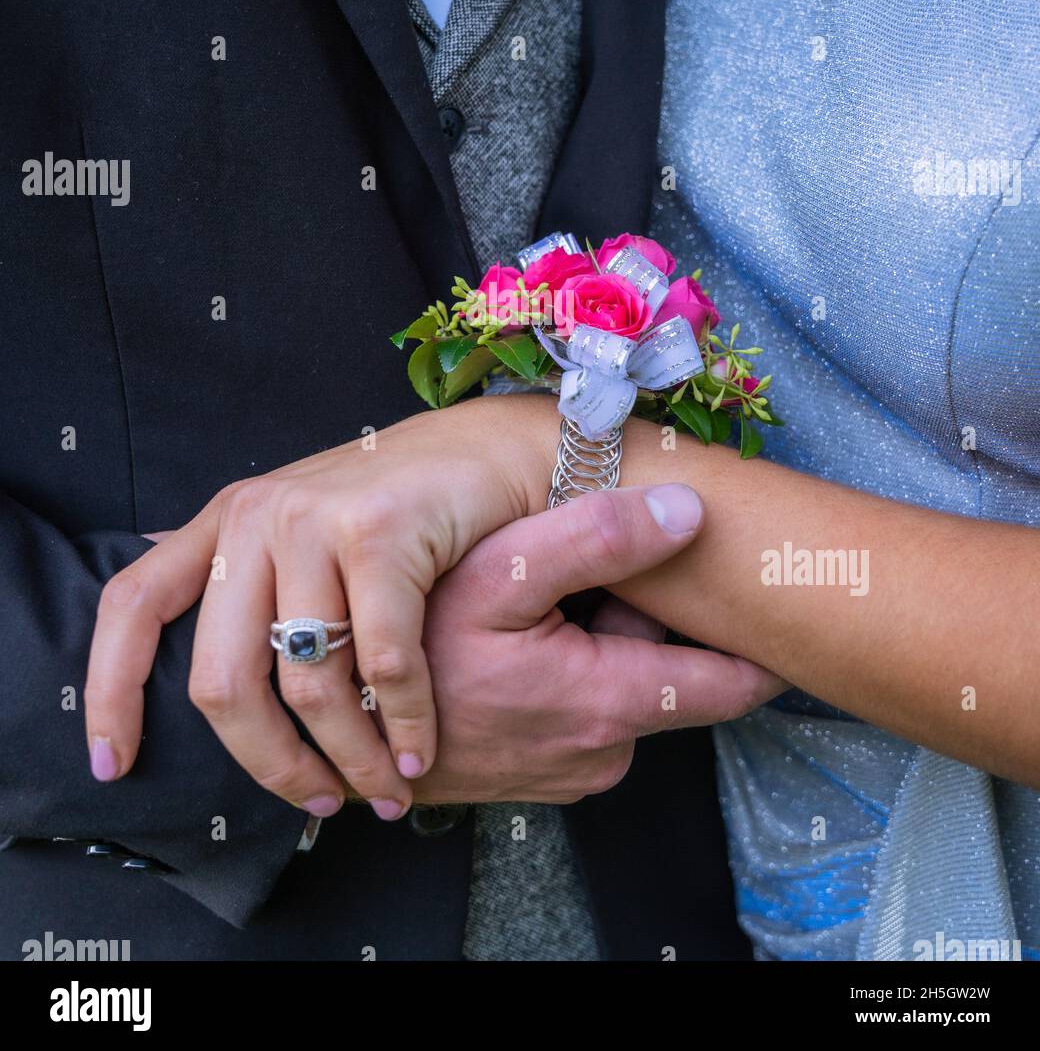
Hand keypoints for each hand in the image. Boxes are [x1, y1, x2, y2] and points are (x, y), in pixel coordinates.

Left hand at [85, 397, 558, 817]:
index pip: (132, 604)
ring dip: (351, 757)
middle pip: (221, 678)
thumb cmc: (408, 510)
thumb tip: (196, 670)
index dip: (112, 691)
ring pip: (308, 682)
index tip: (113, 766)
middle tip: (317, 800)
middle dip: (268, 762)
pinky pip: (383, 664)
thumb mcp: (311, 532)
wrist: (494, 454)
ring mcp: (314, 520)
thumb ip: (257, 583)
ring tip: (384, 790)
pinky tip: (417, 753)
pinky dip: (403, 724)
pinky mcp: (378, 533)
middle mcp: (256, 515)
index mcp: (228, 521)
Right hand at [401, 484, 782, 804]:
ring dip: (603, 643)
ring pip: (625, 690)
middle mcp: (601, 756)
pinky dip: (575, 673)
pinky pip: (588, 714)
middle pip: (667, 673)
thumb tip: (691, 510)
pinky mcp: (546, 776)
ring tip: (539, 604)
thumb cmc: (412, 647)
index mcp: (605, 705)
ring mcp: (571, 772)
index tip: (787, 593)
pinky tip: (525, 641)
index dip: (760, 637)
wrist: (347, 731)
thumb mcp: (497, 573)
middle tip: (589, 569)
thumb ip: (595, 537)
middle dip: (646, 618)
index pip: (730, 684)